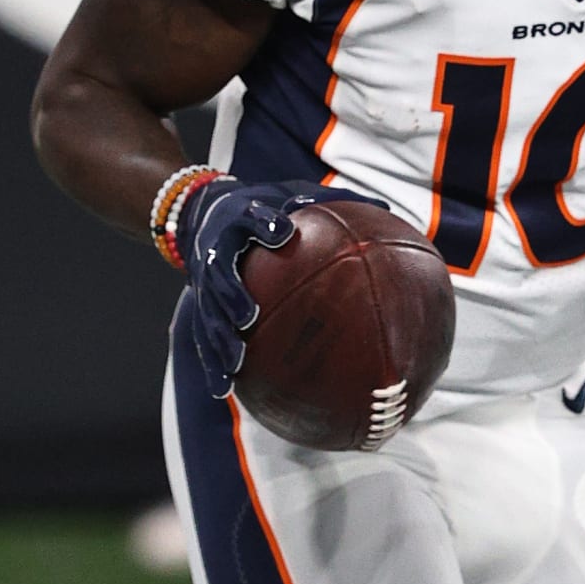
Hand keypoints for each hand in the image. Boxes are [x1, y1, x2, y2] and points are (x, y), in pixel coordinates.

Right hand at [177, 177, 381, 398]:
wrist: (203, 213)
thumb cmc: (260, 207)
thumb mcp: (289, 194)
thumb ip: (327, 204)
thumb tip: (384, 207)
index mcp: (238, 220)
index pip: (248, 219)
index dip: (262, 224)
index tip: (282, 232)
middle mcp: (215, 252)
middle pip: (216, 274)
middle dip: (230, 294)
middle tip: (247, 314)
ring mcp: (203, 283)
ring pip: (207, 313)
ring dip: (219, 338)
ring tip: (236, 362)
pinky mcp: (200, 305)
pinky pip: (204, 337)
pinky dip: (213, 364)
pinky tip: (227, 389)